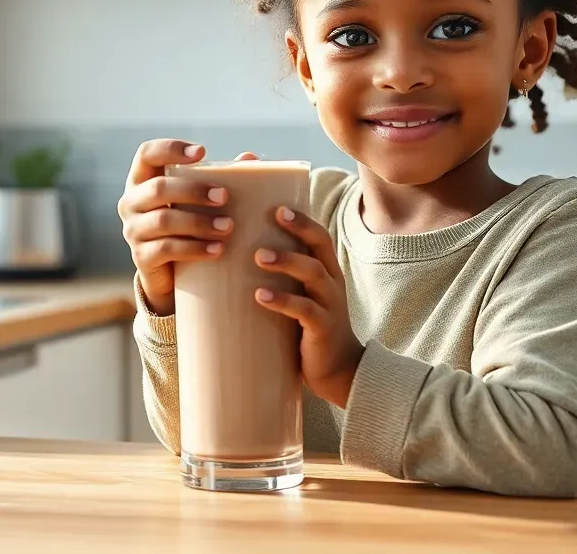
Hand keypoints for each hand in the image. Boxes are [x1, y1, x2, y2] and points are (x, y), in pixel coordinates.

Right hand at [117, 142, 256, 315]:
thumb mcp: (198, 201)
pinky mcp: (141, 257)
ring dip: (199, 222)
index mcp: (142, 180)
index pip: (147, 153)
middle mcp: (131, 202)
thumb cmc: (188, 225)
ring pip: (164, 220)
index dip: (171, 149)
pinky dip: (195, 248)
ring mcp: (133, 230)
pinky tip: (218, 249)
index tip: (202, 152)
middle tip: (224, 197)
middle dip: (194, 190)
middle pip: (158, 188)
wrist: (171, 273)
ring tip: (228, 227)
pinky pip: (166, 249)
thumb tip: (250, 158)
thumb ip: (220, 178)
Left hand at [254, 208, 363, 408]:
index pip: (319, 235)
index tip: (278, 205)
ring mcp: (329, 304)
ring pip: (311, 273)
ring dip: (285, 261)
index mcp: (326, 272)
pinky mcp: (322, 328)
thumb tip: (238, 260)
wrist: (339, 371)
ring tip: (257, 256)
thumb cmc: (310, 330)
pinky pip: (304, 310)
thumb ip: (283, 280)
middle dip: (299, 228)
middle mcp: (331, 283)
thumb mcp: (301, 298)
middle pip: (319, 245)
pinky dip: (281, 301)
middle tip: (274, 215)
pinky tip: (259, 296)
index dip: (302, 218)